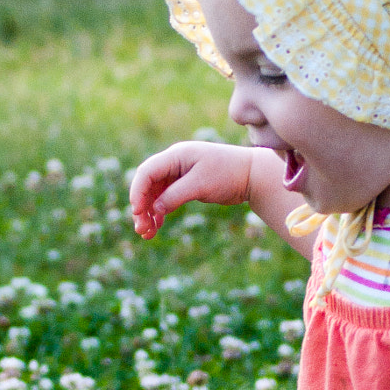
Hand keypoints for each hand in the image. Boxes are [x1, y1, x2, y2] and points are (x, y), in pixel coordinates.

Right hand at [129, 142, 252, 238]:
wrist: (252, 175)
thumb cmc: (228, 174)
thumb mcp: (200, 185)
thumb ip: (175, 196)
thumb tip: (154, 210)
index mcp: (176, 156)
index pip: (147, 172)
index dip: (138, 192)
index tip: (138, 212)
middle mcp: (174, 163)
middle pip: (147, 185)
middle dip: (141, 207)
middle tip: (141, 229)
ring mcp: (179, 174)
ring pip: (155, 194)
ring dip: (148, 213)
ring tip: (146, 234)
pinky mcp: (185, 185)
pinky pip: (165, 199)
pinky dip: (159, 213)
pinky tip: (156, 227)